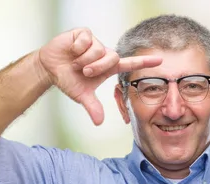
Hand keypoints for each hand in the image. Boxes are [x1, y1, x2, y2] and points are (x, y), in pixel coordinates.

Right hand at [38, 28, 161, 124]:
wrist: (50, 68)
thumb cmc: (69, 80)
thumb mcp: (81, 95)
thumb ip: (92, 107)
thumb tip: (98, 123)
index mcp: (108, 67)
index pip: (129, 64)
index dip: (143, 63)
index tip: (160, 61)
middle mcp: (104, 53)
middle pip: (112, 58)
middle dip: (96, 67)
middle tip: (84, 71)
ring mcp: (94, 42)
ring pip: (97, 50)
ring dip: (83, 59)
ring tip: (75, 61)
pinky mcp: (84, 33)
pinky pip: (85, 40)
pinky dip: (76, 48)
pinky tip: (71, 50)